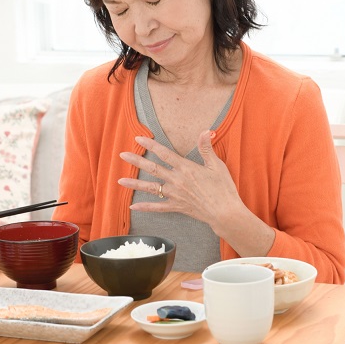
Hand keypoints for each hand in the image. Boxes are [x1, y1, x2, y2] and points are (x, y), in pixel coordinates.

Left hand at [118, 130, 242, 226]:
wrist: (225, 213)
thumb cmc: (223, 188)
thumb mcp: (217, 165)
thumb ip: (206, 148)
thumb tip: (206, 130)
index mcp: (186, 168)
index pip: (164, 154)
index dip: (151, 145)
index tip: (139, 139)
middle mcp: (177, 181)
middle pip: (152, 169)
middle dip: (136, 161)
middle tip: (122, 155)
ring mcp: (175, 195)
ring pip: (150, 188)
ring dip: (134, 184)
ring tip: (119, 181)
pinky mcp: (176, 207)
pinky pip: (157, 207)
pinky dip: (145, 207)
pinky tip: (132, 207)